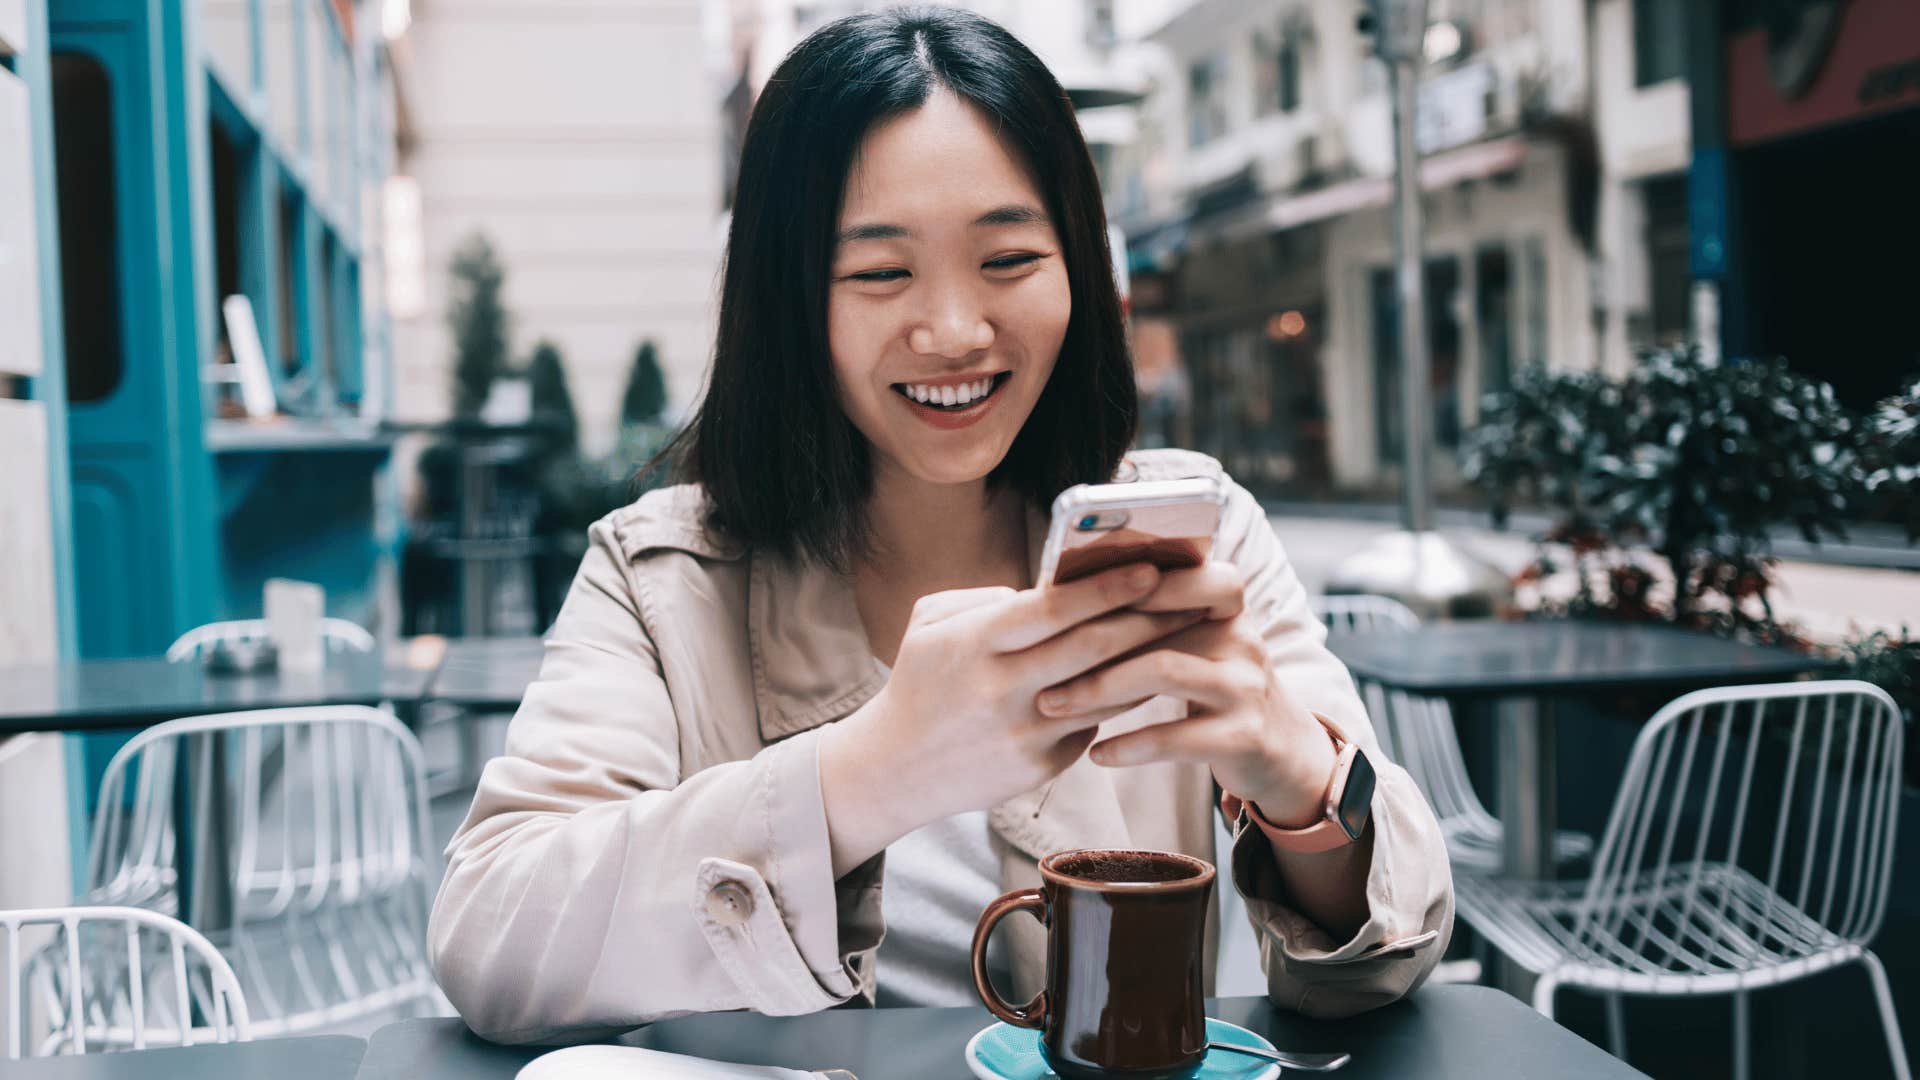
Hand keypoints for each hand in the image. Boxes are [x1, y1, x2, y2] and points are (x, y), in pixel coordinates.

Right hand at [820, 564, 1200, 875]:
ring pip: (1105, 691)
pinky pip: (1092, 726)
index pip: (1053, 609)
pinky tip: (1147, 679)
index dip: (1105, 587)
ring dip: (1148, 661)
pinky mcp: (1039, 768)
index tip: (1149, 569)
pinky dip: (1120, 700)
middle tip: (1187, 596)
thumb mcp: (931, 624)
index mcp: (974, 644)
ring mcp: (1023, 733)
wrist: (893, 769)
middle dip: (1146, 618)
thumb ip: (987, 598)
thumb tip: (1050, 590)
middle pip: (1092, 648)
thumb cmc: (919, 682)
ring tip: (1183, 634)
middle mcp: (1001, 689)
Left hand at [1033, 562, 1338, 828]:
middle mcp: (1241, 639)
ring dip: (1099, 688)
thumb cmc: (1214, 689)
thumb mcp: (1196, 646)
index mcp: (1227, 609)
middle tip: (1037, 660)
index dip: (1140, 577)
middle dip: (1091, 639)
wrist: (1281, 753)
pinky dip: (1130, 745)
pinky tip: (1097, 754)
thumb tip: (1064, 595)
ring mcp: (1246, 687)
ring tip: (1053, 705)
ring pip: (1164, 671)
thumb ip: (1153, 621)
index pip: (1191, 572)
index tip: (1074, 589)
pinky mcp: (1244, 736)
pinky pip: (1177, 737)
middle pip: (1162, 621)